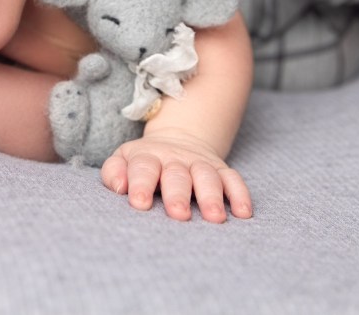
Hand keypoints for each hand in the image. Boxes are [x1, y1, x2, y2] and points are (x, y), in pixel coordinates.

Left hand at [100, 129, 251, 222]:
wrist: (176, 141)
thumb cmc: (144, 162)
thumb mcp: (123, 160)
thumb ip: (114, 172)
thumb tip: (119, 187)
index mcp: (147, 157)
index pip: (143, 168)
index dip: (141, 184)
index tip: (140, 203)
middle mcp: (175, 159)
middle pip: (177, 175)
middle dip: (178, 194)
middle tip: (178, 214)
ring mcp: (200, 163)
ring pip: (207, 177)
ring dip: (211, 196)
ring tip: (215, 218)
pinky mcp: (221, 170)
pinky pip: (233, 179)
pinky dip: (239, 194)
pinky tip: (243, 212)